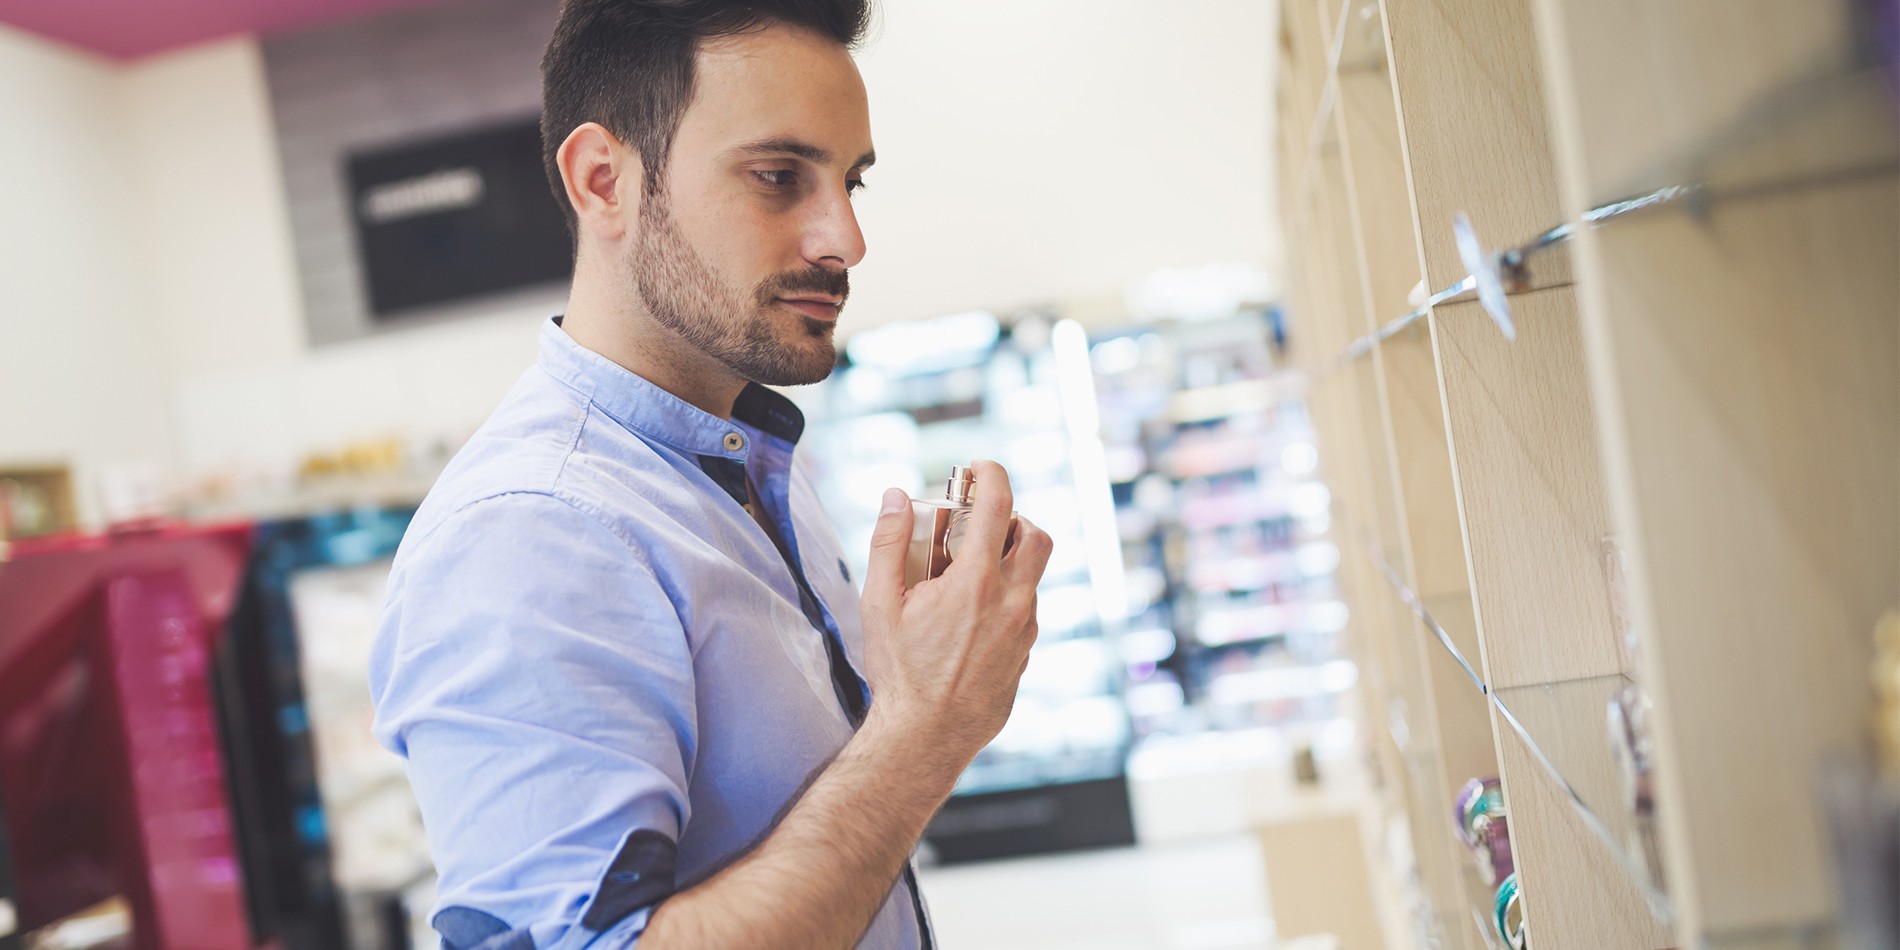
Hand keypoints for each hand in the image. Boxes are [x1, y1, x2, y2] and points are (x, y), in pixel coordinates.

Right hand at [858, 459, 1053, 772]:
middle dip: (1014, 518)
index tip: (978, 467)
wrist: (924, 736)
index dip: (991, 474)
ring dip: (1007, 562)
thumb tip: (897, 496)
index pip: (999, 506)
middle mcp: (1012, 603)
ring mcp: (1025, 633)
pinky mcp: (1026, 657)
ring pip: (1032, 578)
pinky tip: (969, 618)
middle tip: (980, 524)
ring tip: (966, 576)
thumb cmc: (899, 671)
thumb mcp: (880, 603)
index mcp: (976, 583)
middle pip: (1037, 536)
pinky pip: (1025, 613)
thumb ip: (889, 542)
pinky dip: (1005, 599)